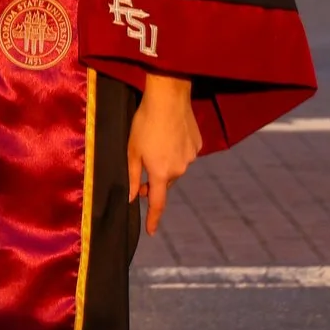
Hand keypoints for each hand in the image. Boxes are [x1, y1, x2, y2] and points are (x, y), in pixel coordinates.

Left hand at [125, 73, 202, 234]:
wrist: (168, 97)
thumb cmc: (144, 122)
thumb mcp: (131, 150)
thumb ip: (131, 176)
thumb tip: (131, 197)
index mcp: (161, 173)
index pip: (157, 203)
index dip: (153, 219)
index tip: (151, 232)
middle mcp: (179, 169)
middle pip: (165, 182)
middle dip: (154, 181)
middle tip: (142, 169)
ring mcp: (191, 157)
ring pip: (176, 168)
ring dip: (165, 163)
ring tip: (156, 142)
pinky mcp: (198, 145)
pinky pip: (185, 154)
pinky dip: (176, 151)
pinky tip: (169, 135)